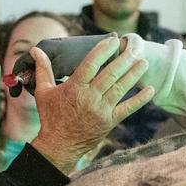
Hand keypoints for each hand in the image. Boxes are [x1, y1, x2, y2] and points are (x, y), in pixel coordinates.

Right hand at [31, 34, 153, 172]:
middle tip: (134, 48)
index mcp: (74, 88)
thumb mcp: (44, 92)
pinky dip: (140, 99)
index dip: (103, 51)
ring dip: (134, 75)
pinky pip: (128, 109)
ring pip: (121, 88)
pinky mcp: (110, 121)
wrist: (59, 145)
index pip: (90, 64)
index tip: (113, 40)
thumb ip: (43, 69)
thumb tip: (35, 50)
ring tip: (144, 62)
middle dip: (124, 60)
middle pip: (110, 74)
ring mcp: (101, 110)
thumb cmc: (51, 116)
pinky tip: (150, 90)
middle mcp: (89, 97)